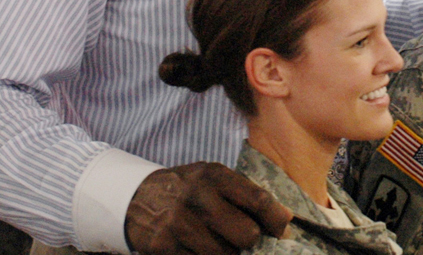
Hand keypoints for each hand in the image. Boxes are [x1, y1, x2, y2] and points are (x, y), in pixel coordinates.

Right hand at [125, 162, 291, 254]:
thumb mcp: (213, 180)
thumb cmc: (187, 189)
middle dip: (249, 242)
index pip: (258, 199)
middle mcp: (198, 196)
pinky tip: (198, 249)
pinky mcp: (164, 246)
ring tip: (219, 244)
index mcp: (215, 175)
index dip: (276, 220)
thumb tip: (285, 219)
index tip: (282, 231)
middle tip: (242, 239)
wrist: (137, 196)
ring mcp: (179, 222)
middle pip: (246, 234)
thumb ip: (246, 195)